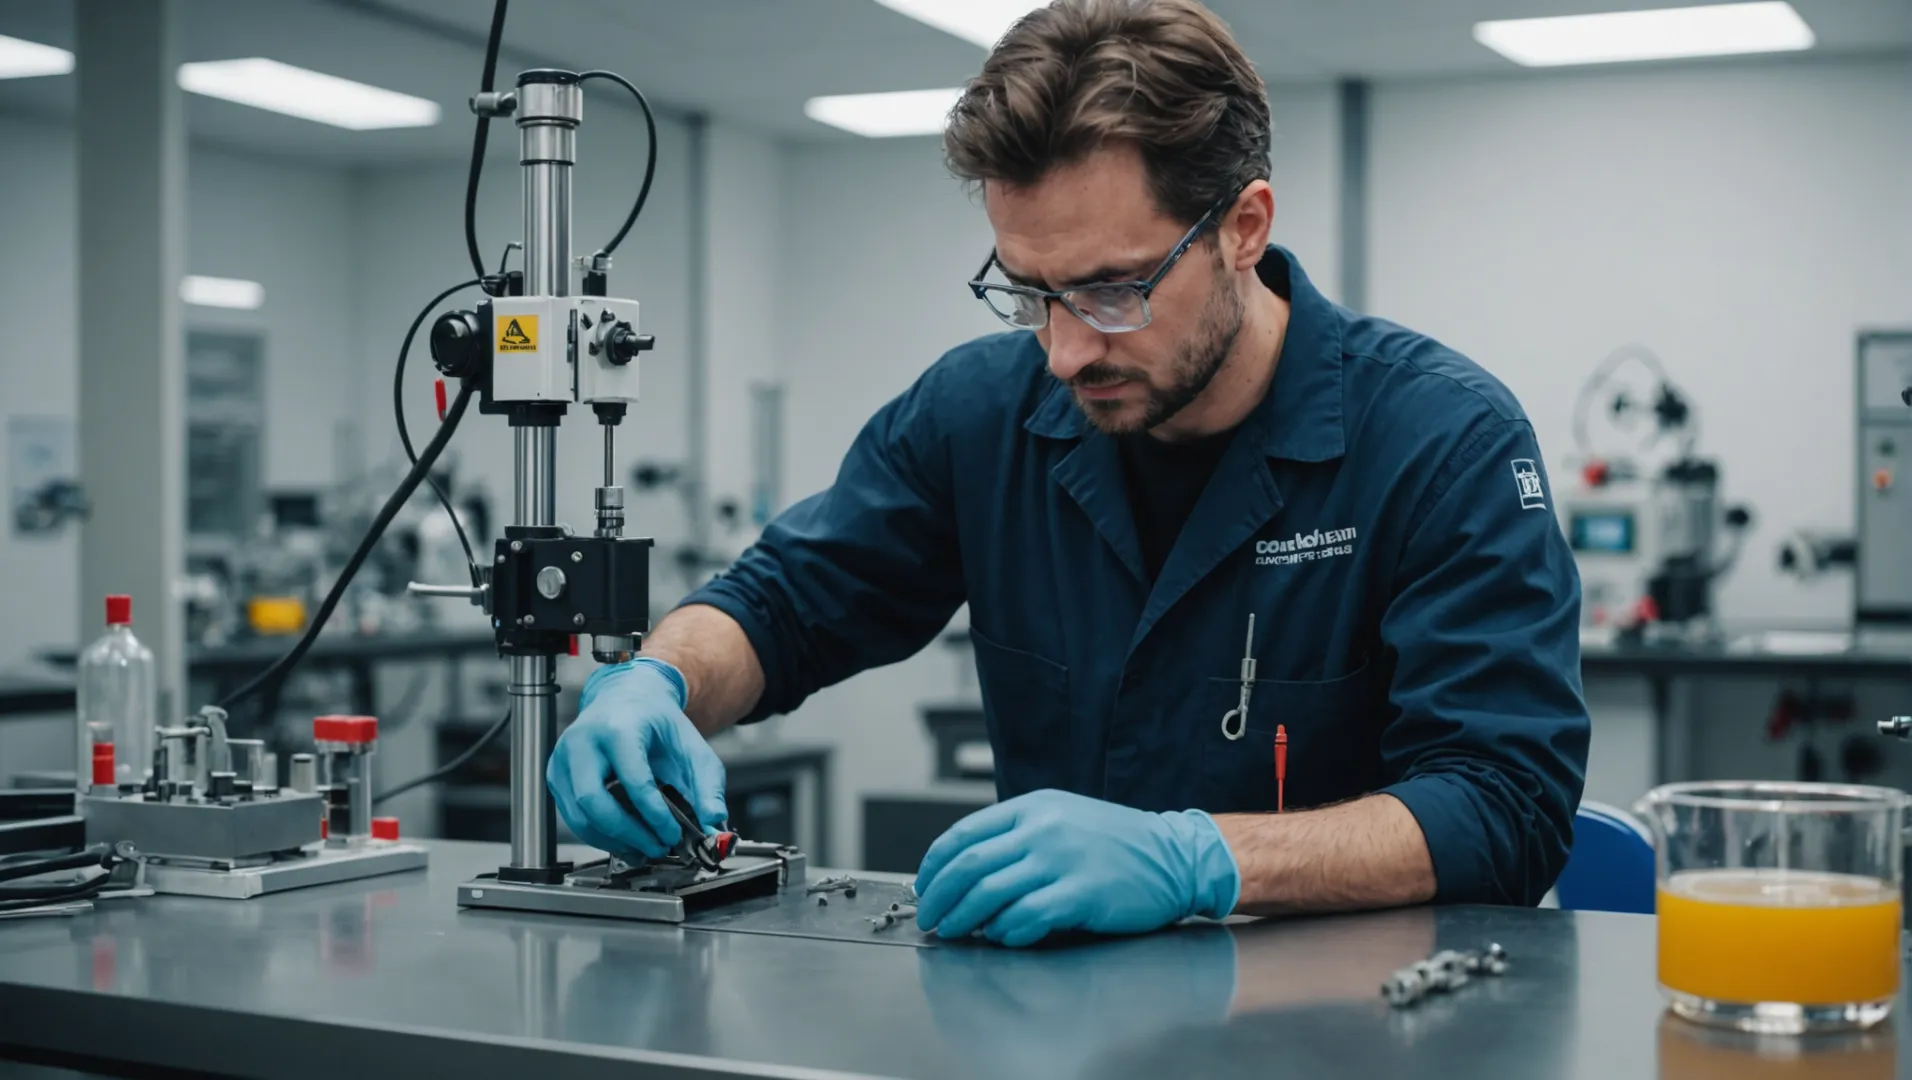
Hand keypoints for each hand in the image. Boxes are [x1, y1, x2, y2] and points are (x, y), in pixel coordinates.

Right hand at [546, 658, 726, 858]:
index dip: (653, 813)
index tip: (672, 833)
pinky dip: (598, 836)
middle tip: (657, 847)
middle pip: (593, 801)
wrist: (626, 699)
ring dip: (613, 841)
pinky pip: (572, 817)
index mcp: (618, 727)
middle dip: (627, 833)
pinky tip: (624, 842)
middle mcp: (582, 741)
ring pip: (579, 816)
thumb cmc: (655, 722)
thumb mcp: (691, 747)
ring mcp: (563, 759)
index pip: (631, 778)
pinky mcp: (555, 776)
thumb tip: (713, 821)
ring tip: (644, 849)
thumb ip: (708, 785)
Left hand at [913, 789, 1239, 947]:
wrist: (1174, 856)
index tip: (925, 887)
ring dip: (964, 917)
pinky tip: (1002, 936)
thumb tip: (968, 872)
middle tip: (931, 918)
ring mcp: (1063, 860)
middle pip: (970, 864)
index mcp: (1032, 808)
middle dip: (940, 896)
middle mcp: (1043, 829)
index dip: (935, 865)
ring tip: (955, 932)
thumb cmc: (1118, 844)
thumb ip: (1018, 838)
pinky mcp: (1082, 893)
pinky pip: (1027, 915)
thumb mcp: (1062, 820)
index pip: (964, 834)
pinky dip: (1006, 930)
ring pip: (991, 891)